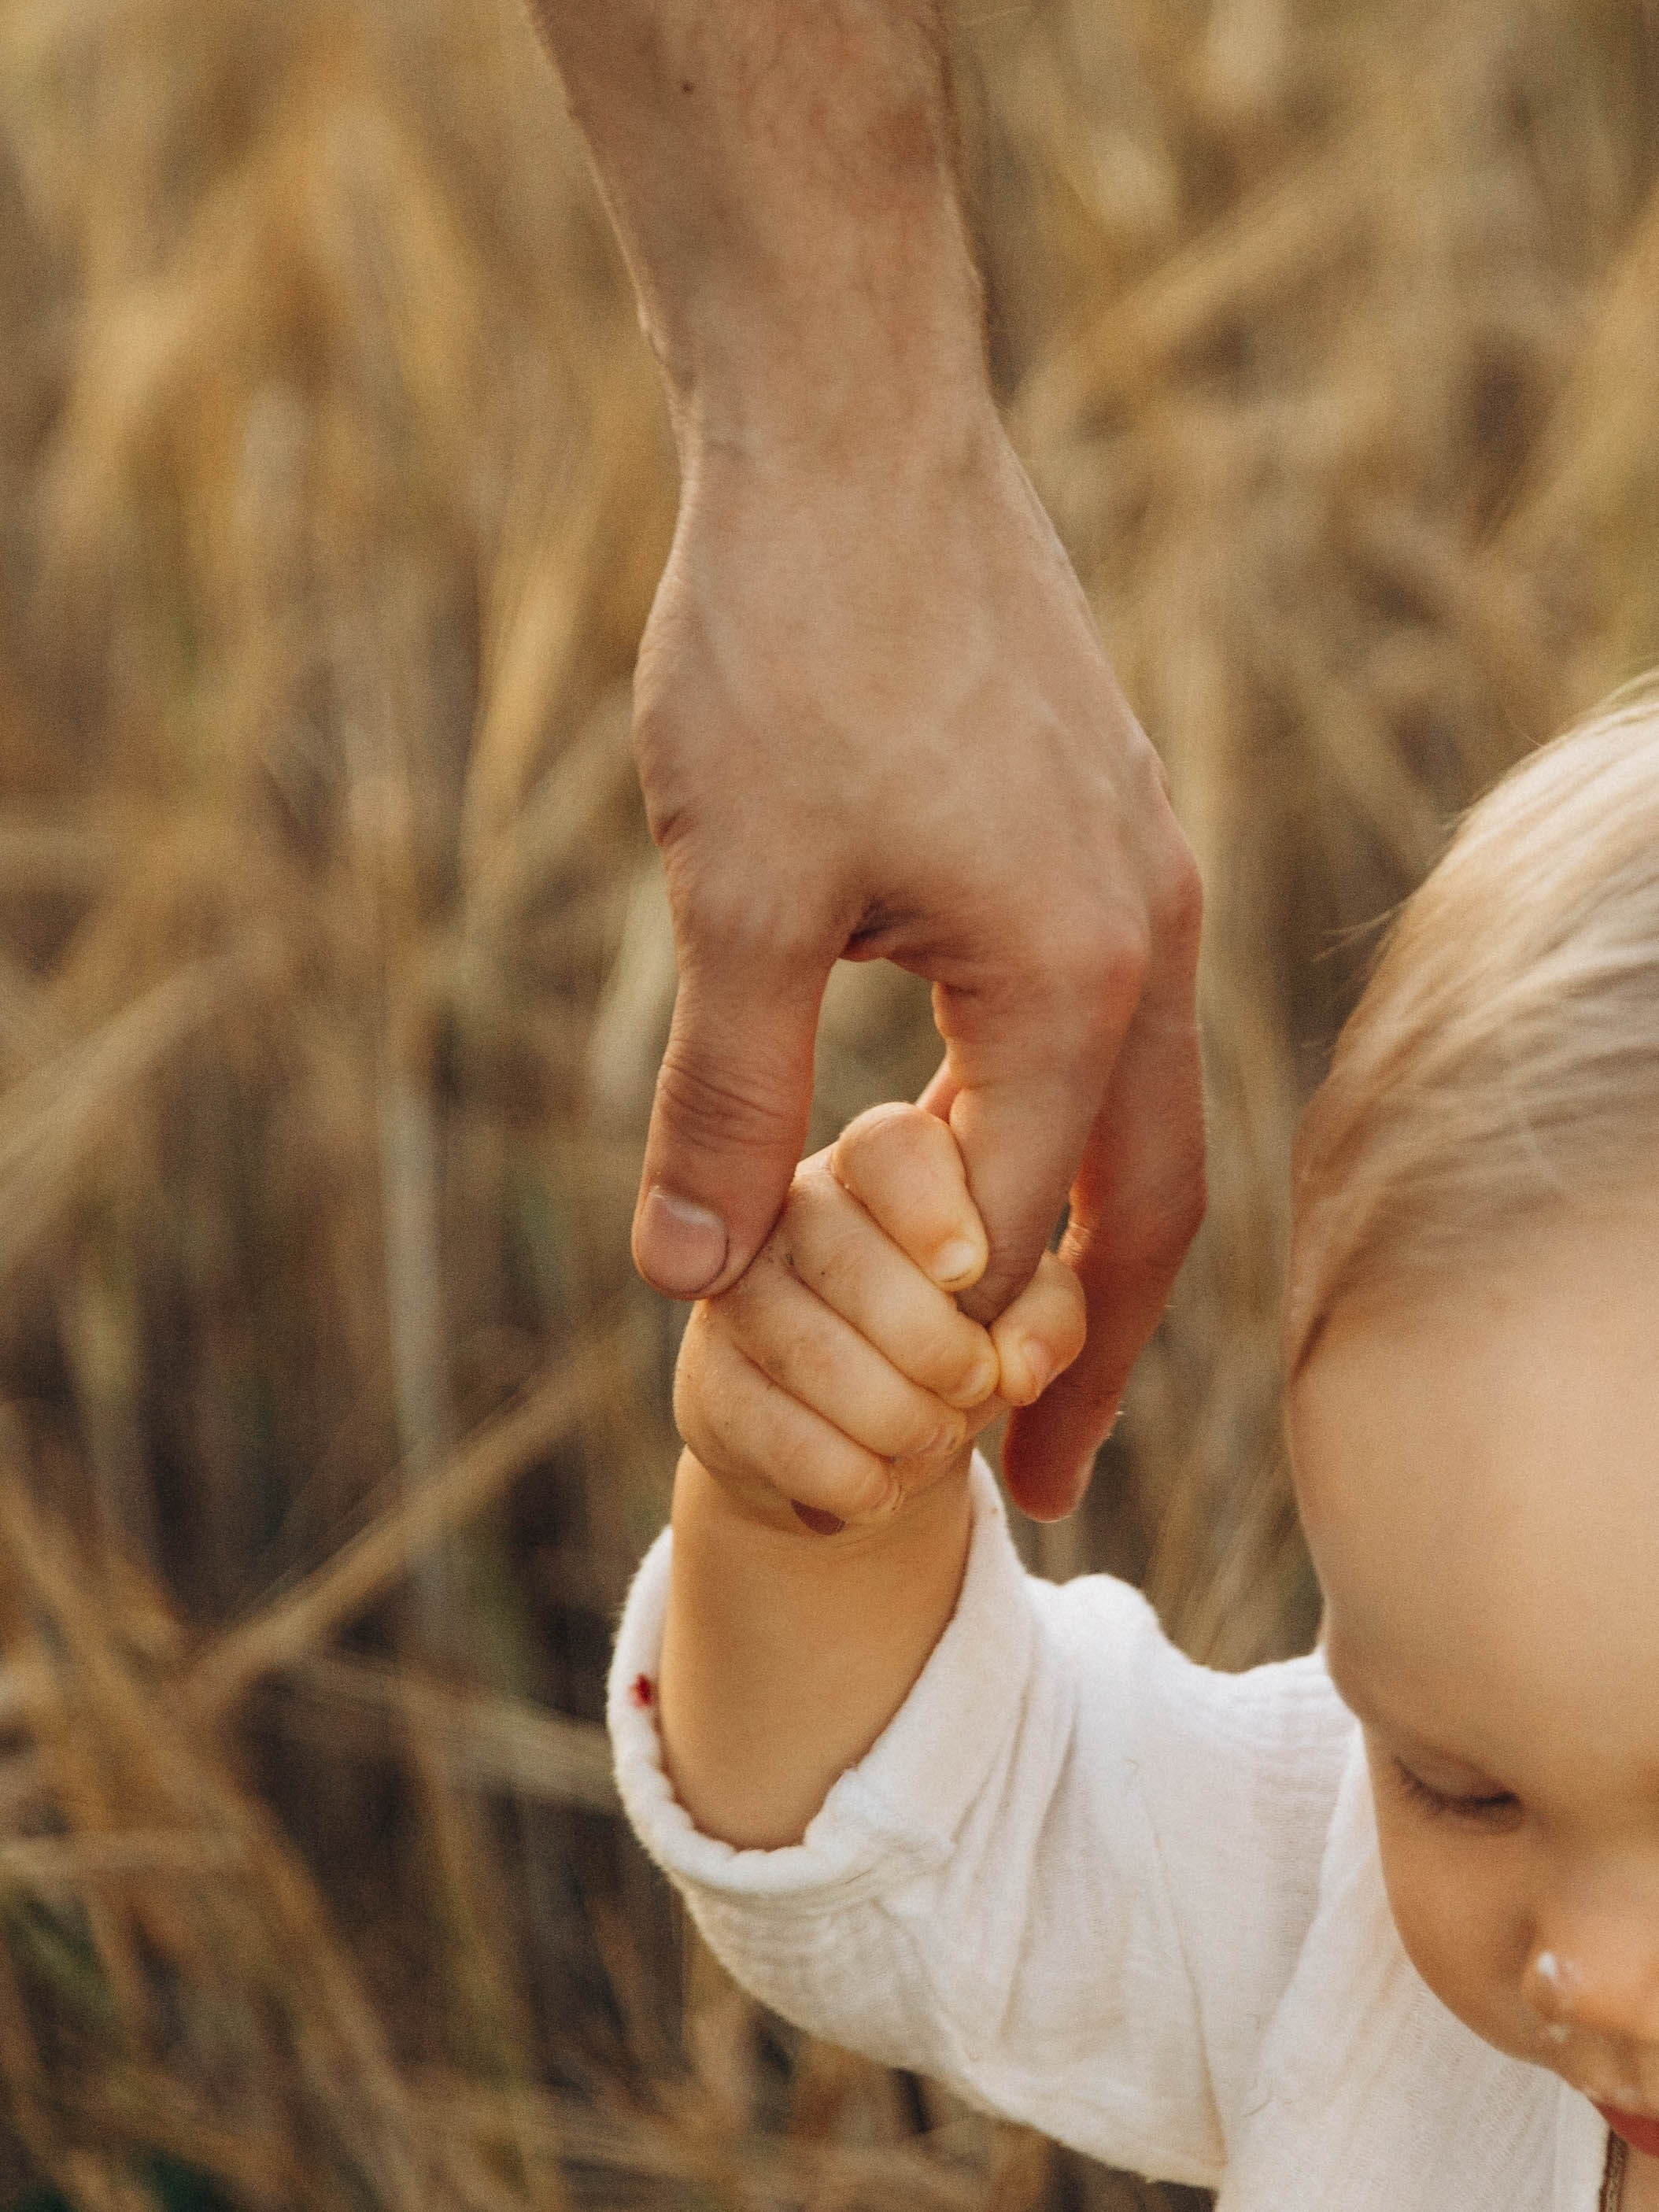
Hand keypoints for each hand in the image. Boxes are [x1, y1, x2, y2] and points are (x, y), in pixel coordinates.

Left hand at [633, 416, 1203, 1518]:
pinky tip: (981, 1144)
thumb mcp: (736, 897)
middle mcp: (1141, 936)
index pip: (1015, 1232)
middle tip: (1039, 1482)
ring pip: (1132, 1109)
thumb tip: (687, 1276)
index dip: (937, 1352)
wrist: (850, 428)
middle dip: (1087, 1351)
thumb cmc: (792, 649)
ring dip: (1079, 1237)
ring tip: (1016, 1345)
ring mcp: (1134, 873)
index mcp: (1071, 979)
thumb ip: (722, 1099)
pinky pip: (1102, 1019)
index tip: (878, 1442)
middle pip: (1142, 1202)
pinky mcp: (1095, 824)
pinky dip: (1053, 1117)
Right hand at [674, 1103, 1086, 1531]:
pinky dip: (852, 1480)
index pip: (890, 1148)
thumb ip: (1047, 1318)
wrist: (865, 1434)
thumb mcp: (1024, 1315)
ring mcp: (735, 1290)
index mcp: (879, 1162)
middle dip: (939, 1351)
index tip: (968, 1271)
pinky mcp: (706, 1379)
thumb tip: (1016, 1368)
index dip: (931, 1209)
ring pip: (817, 1358)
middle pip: (854, 1265)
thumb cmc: (957, 1336)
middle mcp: (790, 1205)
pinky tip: (879, 1488)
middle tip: (974, 1387)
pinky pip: (780, 1436)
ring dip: (902, 1423)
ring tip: (933, 1439)